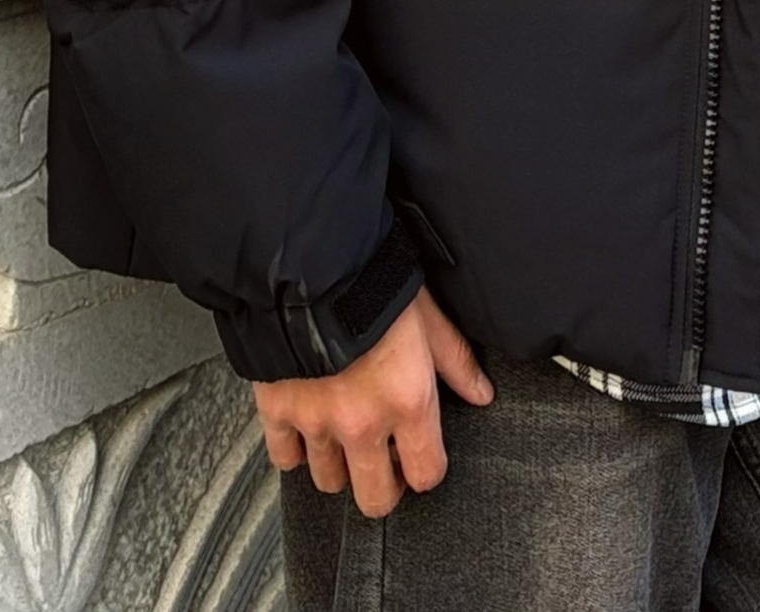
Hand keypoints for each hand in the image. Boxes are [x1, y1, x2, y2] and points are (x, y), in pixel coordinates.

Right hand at [253, 287, 493, 516]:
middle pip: (376, 498)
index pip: (426, 474)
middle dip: (383, 485)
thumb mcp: (427, 315)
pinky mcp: (278, 410)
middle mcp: (363, 423)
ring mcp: (317, 421)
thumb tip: (481, 392)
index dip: (425, 467)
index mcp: (408, 402)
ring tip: (344, 434)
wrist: (309, 260)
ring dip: (339, 463)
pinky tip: (306, 425)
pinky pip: (285, 457)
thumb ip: (455, 361)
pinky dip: (294, 447)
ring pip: (330, 481)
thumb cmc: (373, 281)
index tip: (419, 454)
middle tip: (382, 459)